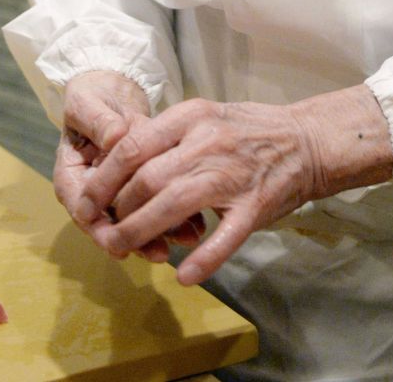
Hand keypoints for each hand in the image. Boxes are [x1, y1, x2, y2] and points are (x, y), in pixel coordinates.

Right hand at [55, 70, 202, 261]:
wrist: (114, 91)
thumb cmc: (94, 98)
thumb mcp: (89, 104)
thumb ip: (100, 122)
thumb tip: (115, 138)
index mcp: (73, 175)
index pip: (82, 209)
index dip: (99, 228)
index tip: (116, 240)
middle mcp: (96, 191)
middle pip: (113, 223)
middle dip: (137, 238)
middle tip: (159, 252)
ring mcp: (121, 191)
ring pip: (138, 218)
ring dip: (161, 232)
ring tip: (188, 239)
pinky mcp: (144, 186)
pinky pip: (157, 204)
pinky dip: (176, 215)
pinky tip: (198, 224)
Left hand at [72, 84, 392, 284]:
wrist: (307, 141)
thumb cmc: (250, 131)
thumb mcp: (205, 117)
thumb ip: (167, 137)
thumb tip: (118, 163)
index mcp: (192, 117)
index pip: (132, 145)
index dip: (102, 178)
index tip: (85, 200)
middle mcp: (208, 141)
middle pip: (145, 179)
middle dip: (116, 211)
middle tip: (106, 230)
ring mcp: (232, 174)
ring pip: (172, 206)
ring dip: (140, 233)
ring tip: (124, 249)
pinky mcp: (255, 206)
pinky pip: (223, 238)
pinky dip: (201, 260)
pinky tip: (183, 275)